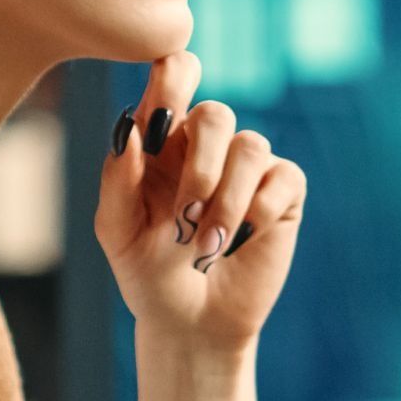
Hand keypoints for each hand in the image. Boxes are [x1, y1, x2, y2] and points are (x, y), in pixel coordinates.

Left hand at [94, 50, 305, 358]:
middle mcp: (207, 145)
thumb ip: (117, 180)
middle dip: (201, 166)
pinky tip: (240, 240)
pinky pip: (283, 177)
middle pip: (216, 114)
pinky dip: (259, 210)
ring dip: (228, 200)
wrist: (192, 324)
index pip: (173, 76)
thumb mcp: (118, 233)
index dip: (174, 77)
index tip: (163, 118)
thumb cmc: (148, 274)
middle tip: (186, 215)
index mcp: (162, 140)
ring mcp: (248, 167)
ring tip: (210, 245)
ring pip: (252, 146)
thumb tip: (130, 129)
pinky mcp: (283, 192)